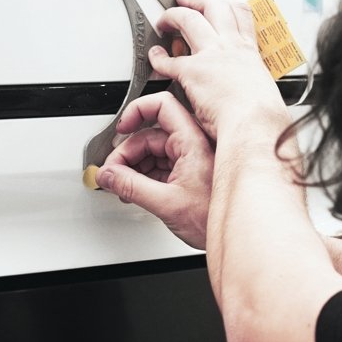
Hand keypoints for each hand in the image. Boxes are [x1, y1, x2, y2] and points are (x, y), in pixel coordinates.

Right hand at [95, 91, 213, 248]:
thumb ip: (131, 187)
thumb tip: (107, 175)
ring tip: (122, 186)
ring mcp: (190, 159)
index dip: (137, 111)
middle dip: (127, 152)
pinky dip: (143, 175)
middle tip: (113, 172)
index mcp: (192, 142)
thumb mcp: (166, 204)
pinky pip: (159, 165)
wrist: (234, 235)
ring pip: (152, 151)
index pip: (161, 106)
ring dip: (133, 166)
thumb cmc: (213, 218)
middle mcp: (193, 145)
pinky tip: (134, 190)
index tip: (121, 128)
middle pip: (150, 134)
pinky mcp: (187, 173)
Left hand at [150, 0, 287, 138]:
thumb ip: (253, 82)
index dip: (225, 0)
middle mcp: (230, 47)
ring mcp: (211, 56)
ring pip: (189, 20)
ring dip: (173, 16)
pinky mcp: (192, 72)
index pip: (240, 12)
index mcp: (249, 52)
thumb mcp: (264, 89)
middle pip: (213, 6)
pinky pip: (169, 60)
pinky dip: (158, 58)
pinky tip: (155, 58)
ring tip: (164, 20)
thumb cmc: (262, 118)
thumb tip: (252, 90)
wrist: (254, 126)